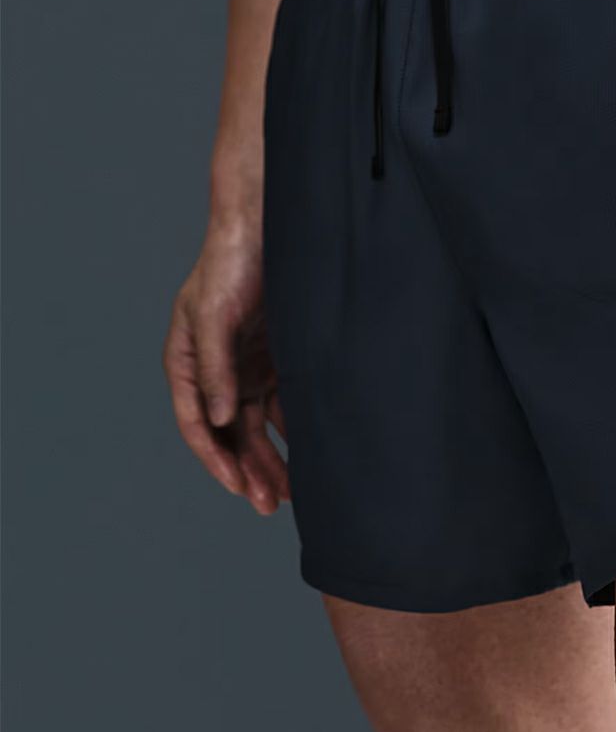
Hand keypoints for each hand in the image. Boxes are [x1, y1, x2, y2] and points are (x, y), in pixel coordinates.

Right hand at [163, 222, 287, 514]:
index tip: (238, 487)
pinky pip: (284, 404)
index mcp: (187, 364)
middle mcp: (215, 373)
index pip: (197, 425)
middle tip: (267, 505)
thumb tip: (218, 419)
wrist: (266, 227)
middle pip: (230, 434)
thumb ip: (215, 367)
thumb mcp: (213, 313)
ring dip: (270, 460)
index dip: (216, 459)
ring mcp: (246, 367)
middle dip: (247, 471)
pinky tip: (311, 453)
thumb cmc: (230, 264)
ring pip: (257, 427)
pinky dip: (294, 430)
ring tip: (288, 494)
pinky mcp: (277, 359)